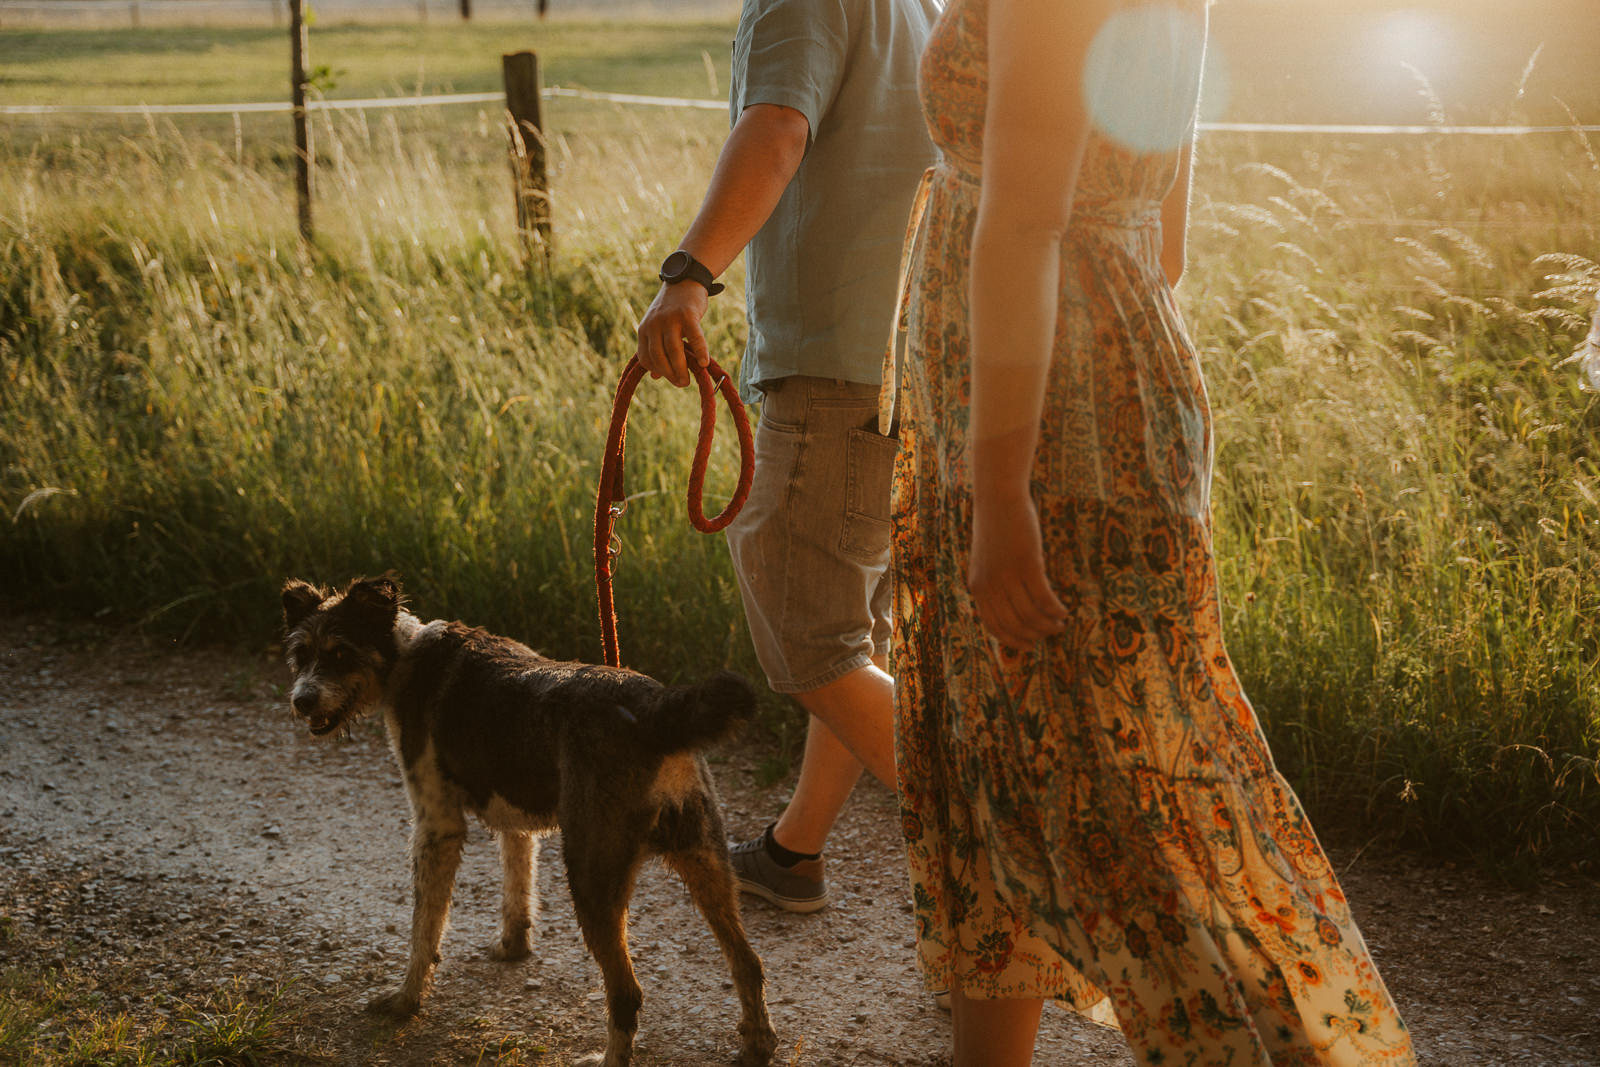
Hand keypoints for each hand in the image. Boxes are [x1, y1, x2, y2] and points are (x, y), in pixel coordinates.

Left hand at [634, 281, 709, 387]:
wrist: (684, 281)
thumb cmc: (673, 309)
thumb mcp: (658, 328)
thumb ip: (656, 350)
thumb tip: (655, 376)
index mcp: (644, 329)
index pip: (646, 357)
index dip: (658, 371)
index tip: (671, 378)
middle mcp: (654, 324)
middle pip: (658, 356)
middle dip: (670, 374)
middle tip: (681, 384)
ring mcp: (670, 319)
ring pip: (673, 350)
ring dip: (680, 368)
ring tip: (687, 381)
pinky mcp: (687, 315)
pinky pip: (694, 337)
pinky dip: (699, 351)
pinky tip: (703, 363)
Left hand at [966, 486, 1067, 647]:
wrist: (998, 498)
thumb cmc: (995, 528)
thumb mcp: (986, 560)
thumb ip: (994, 584)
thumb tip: (1014, 608)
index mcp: (977, 586)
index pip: (994, 626)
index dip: (1013, 640)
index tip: (1029, 646)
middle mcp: (990, 585)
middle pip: (1015, 624)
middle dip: (1035, 635)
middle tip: (1051, 633)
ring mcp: (1008, 575)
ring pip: (1031, 614)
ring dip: (1048, 624)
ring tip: (1060, 623)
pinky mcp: (1027, 564)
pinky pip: (1044, 598)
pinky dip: (1056, 609)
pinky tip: (1064, 611)